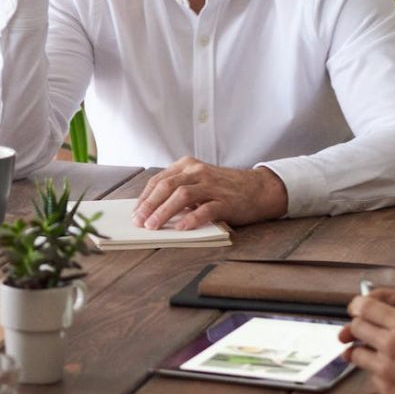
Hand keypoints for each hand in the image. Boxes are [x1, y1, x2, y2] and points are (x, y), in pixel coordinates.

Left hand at [131, 158, 287, 228]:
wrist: (259, 189)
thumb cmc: (224, 188)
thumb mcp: (198, 181)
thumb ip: (178, 189)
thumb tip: (151, 209)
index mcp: (187, 165)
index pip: (159, 180)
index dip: (145, 197)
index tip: (135, 213)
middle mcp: (198, 172)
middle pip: (167, 186)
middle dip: (149, 205)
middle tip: (139, 221)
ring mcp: (212, 185)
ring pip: (182, 195)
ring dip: (164, 212)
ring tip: (153, 226)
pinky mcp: (226, 201)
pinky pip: (206, 209)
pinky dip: (191, 218)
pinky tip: (181, 227)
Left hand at [341, 295, 394, 393]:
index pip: (365, 306)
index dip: (357, 307)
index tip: (357, 310)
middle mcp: (389, 342)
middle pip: (356, 327)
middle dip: (358, 328)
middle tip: (365, 333)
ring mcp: (384, 366)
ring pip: (355, 353)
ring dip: (362, 352)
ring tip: (373, 354)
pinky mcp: (383, 386)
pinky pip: (369, 374)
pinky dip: (375, 373)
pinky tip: (390, 374)